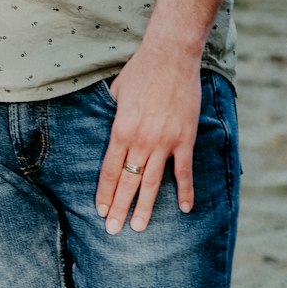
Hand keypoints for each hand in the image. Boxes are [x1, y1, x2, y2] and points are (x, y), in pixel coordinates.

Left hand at [94, 46, 201, 233]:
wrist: (170, 56)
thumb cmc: (141, 69)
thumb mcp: (117, 92)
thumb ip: (114, 114)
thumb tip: (111, 126)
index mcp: (120, 130)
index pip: (109, 170)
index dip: (104, 192)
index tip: (100, 210)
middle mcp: (141, 141)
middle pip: (128, 182)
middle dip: (119, 208)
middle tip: (113, 231)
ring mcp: (164, 142)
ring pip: (152, 183)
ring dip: (145, 207)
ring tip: (138, 227)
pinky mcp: (184, 139)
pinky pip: (184, 172)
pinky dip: (186, 191)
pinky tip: (185, 208)